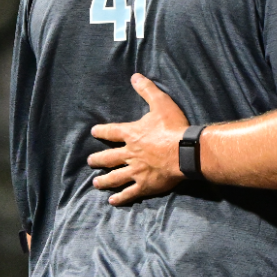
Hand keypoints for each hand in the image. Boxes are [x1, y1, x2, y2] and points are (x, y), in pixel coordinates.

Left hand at [88, 74, 190, 204]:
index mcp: (131, 134)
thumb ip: (147, 90)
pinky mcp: (145, 184)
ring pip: (115, 177)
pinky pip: (129, 192)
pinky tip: (113, 201)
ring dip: (104, 180)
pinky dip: (120, 197)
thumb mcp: (161, 103)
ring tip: (96, 183)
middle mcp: (129, 153)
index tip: (94, 132)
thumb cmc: (174, 127)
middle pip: (108, 158)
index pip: (111, 132)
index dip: (102, 132)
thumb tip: (135, 76)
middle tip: (90, 162)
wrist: (186, 152)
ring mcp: (136, 171)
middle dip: (98, 160)